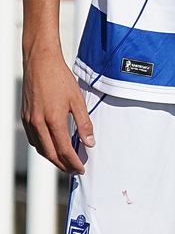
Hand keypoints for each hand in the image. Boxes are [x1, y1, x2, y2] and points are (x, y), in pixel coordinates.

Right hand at [21, 41, 93, 171]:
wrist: (40, 63)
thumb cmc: (59, 78)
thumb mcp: (77, 100)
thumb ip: (84, 124)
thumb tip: (90, 142)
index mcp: (53, 119)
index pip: (65, 150)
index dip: (74, 162)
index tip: (81, 169)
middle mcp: (38, 123)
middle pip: (50, 154)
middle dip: (63, 165)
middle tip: (74, 171)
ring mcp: (29, 120)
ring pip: (40, 148)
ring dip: (52, 158)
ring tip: (65, 162)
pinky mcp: (24, 116)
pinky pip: (33, 138)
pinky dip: (42, 147)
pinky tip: (51, 147)